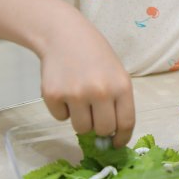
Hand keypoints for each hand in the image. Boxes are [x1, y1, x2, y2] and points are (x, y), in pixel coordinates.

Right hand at [39, 12, 134, 147]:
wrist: (64, 35)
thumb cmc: (95, 56)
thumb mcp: (116, 74)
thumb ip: (117, 101)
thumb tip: (111, 137)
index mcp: (121, 86)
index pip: (126, 123)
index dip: (122, 137)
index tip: (116, 143)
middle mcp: (100, 92)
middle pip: (103, 130)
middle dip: (99, 128)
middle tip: (94, 115)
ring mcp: (75, 94)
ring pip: (81, 128)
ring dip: (80, 119)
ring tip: (79, 98)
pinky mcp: (53, 95)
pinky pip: (60, 118)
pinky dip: (62, 109)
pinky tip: (64, 89)